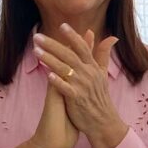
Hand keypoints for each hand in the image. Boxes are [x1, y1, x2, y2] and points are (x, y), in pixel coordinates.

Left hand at [36, 26, 129, 147]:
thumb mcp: (103, 74)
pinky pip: (66, 88)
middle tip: (38, 36)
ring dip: (50, 59)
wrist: (103, 122)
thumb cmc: (100, 97)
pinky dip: (57, 82)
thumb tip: (112, 37)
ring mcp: (82, 86)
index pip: (82, 48)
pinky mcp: (77, 99)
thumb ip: (103, 55)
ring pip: (65, 69)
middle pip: (69, 55)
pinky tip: (47, 75)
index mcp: (93, 67)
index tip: (62, 25)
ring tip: (36, 51)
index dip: (73, 36)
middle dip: (53, 44)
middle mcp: (88, 74)